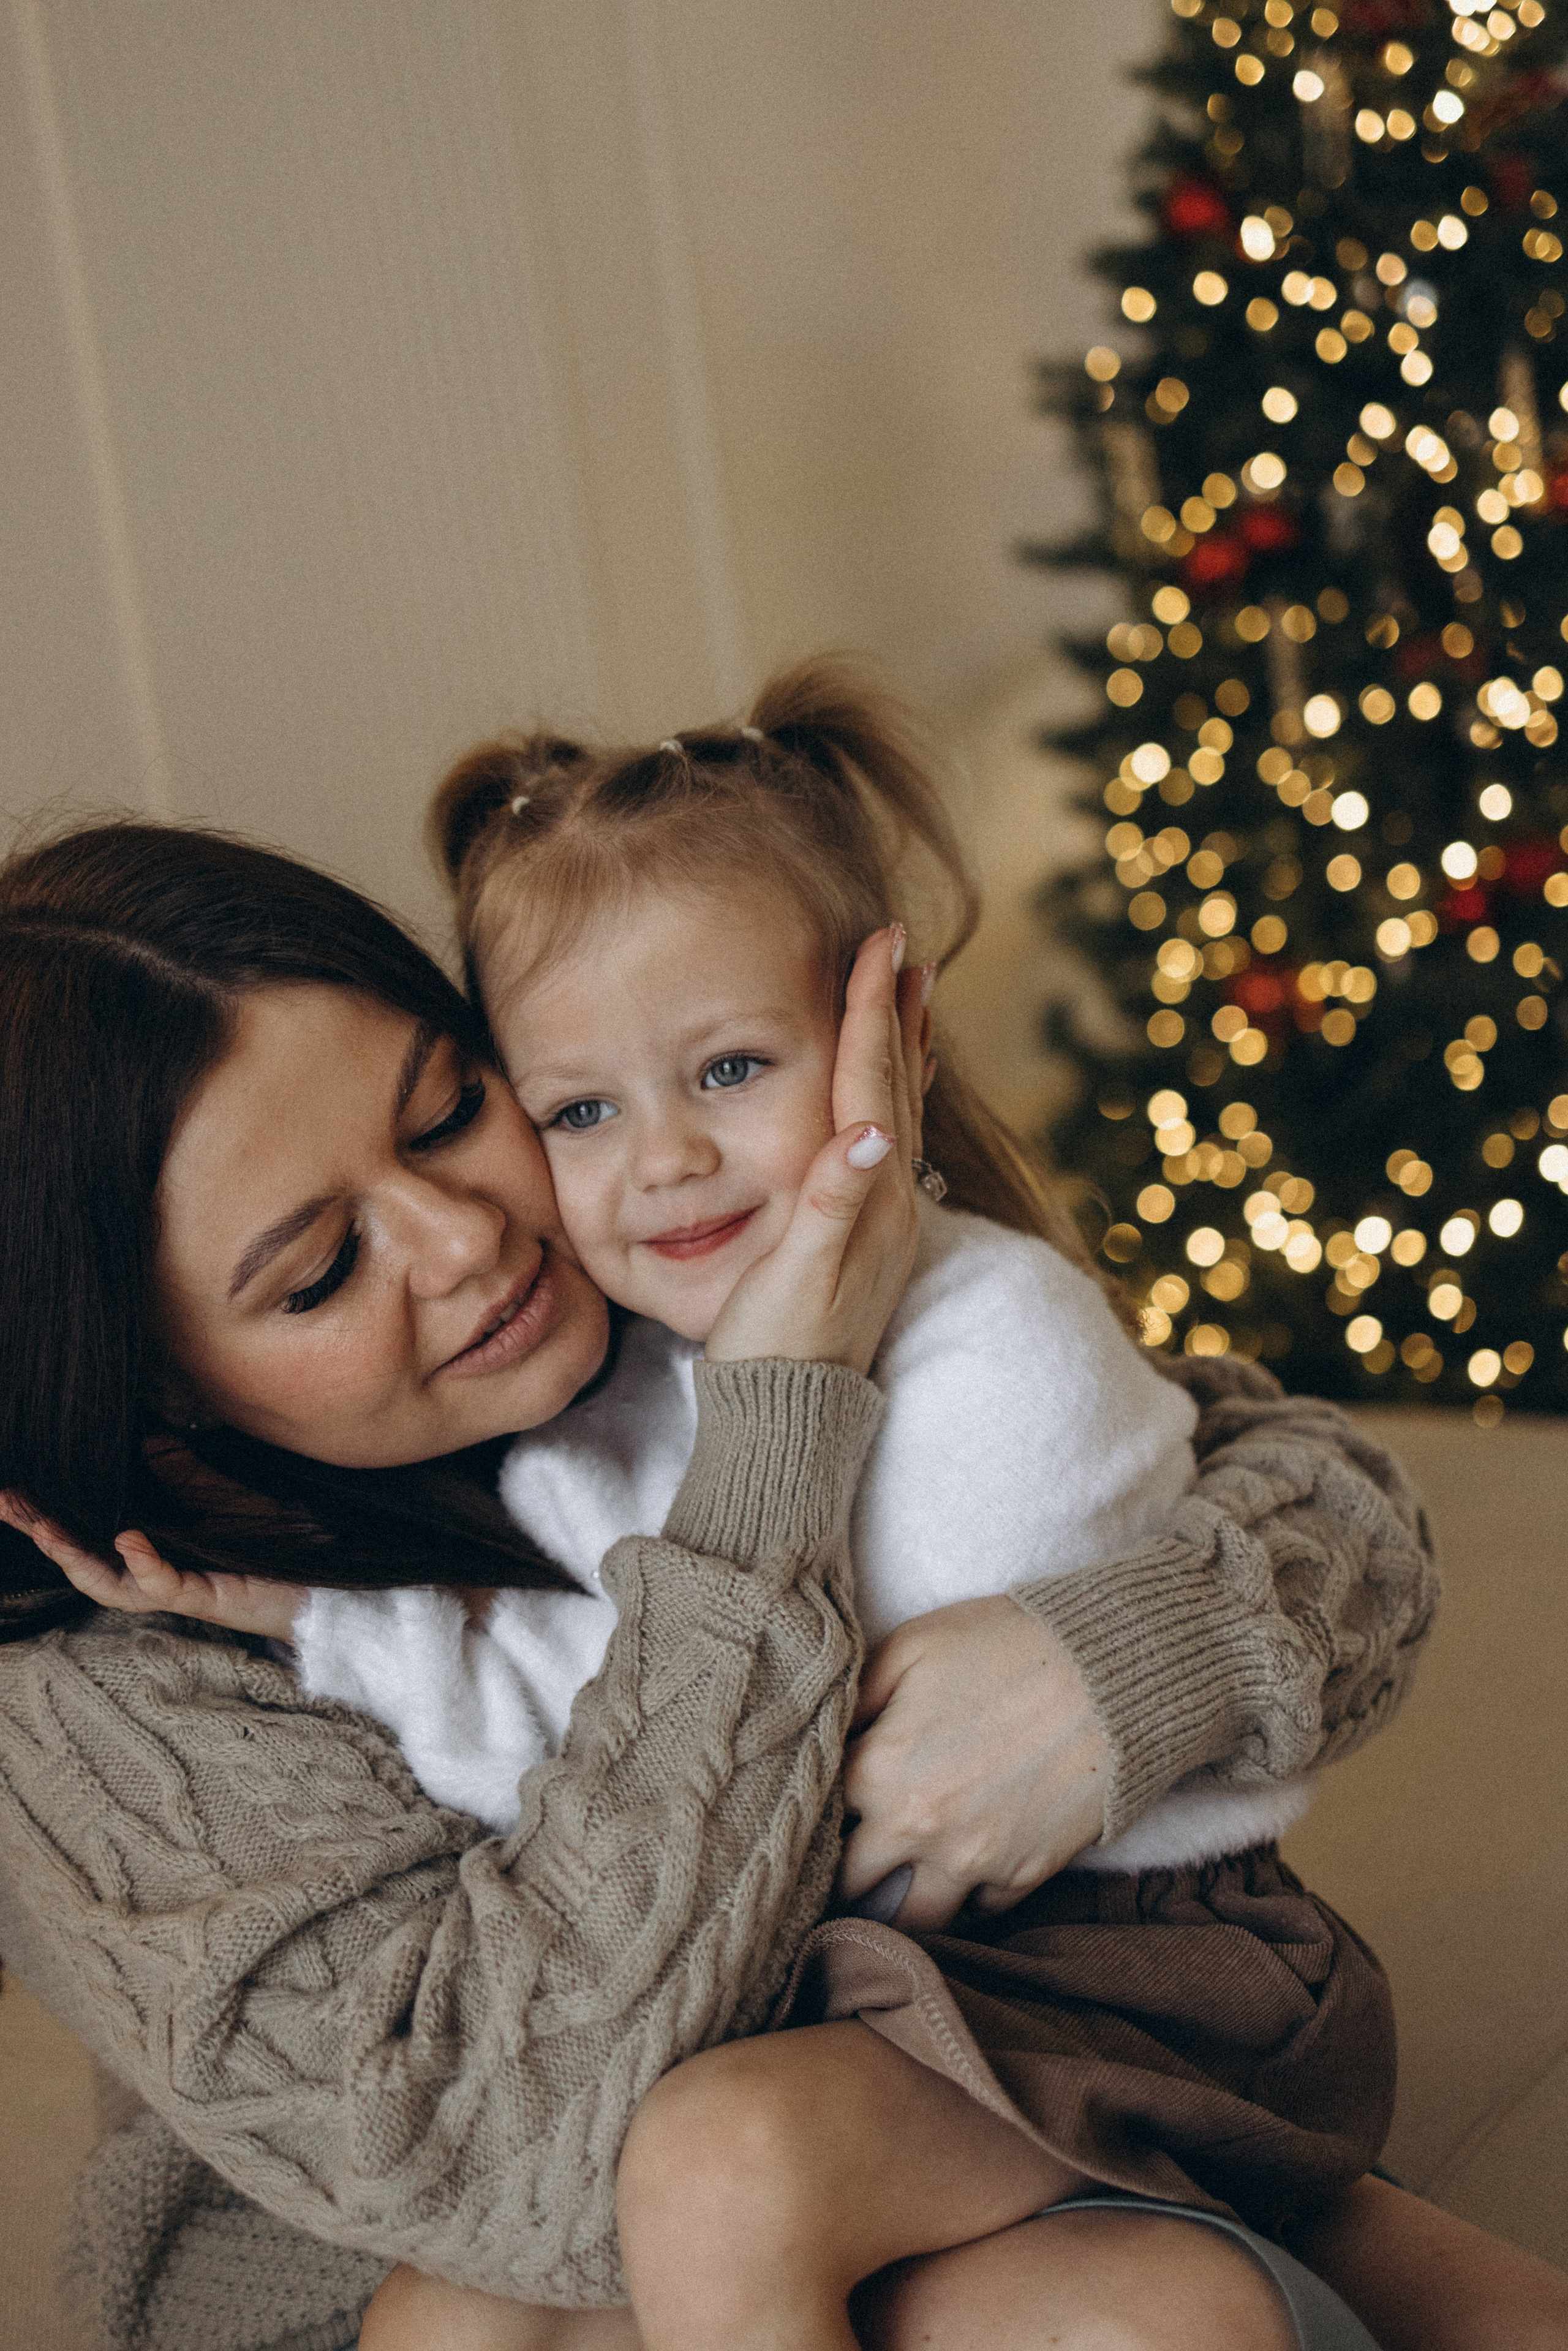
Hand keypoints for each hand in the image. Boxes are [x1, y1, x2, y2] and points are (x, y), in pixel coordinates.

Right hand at [0, 1496, 305, 1640]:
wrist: (325, 1579)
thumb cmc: (273, 1545)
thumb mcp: (221, 1498)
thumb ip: (182, 1475)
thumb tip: (145, 1440)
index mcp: (151, 1552)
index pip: (88, 1535)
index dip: (48, 1516)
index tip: (12, 1490)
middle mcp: (155, 1577)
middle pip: (84, 1559)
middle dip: (43, 1533)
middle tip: (7, 1503)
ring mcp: (178, 1591)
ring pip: (111, 1583)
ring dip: (76, 1555)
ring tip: (47, 1528)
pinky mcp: (207, 1599)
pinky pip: (164, 1587)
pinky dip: (144, 1563)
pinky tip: (126, 1537)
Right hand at [706, 927, 926, 1376]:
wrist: (787, 1420)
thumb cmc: (777, 1348)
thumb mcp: (797, 1274)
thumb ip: (833, 1200)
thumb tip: (870, 1129)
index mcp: (871, 1198)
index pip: (870, 1082)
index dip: (871, 1010)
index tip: (881, 944)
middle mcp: (889, 1203)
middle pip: (894, 1086)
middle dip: (893, 1013)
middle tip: (899, 947)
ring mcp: (881, 1221)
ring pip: (894, 1112)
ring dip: (897, 1050)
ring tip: (903, 999)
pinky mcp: (865, 1239)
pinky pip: (884, 1146)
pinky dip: (885, 1101)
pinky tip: (879, 1097)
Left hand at [837, 1596, 1109, 1930]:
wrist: (1114, 1674)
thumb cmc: (1008, 1644)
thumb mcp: (915, 1645)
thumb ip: (856, 1695)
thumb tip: (821, 1735)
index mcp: (879, 1769)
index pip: (817, 1814)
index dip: (815, 1809)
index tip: (818, 1810)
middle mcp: (917, 1828)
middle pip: (851, 1882)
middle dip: (841, 1872)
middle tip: (844, 1862)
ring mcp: (972, 1859)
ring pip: (913, 1918)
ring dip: (899, 1904)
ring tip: (896, 1886)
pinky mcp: (1024, 1874)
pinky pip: (980, 1909)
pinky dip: (967, 1896)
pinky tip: (963, 1870)